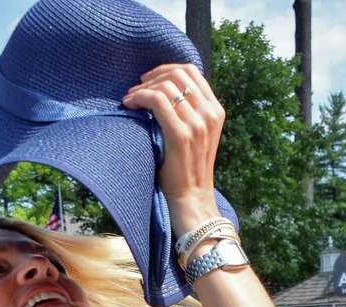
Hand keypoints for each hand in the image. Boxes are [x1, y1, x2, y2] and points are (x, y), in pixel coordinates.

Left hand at [122, 63, 224, 233]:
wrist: (192, 198)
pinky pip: (156, 100)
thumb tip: (165, 87)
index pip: (192, 71)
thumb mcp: (197, 134)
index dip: (166, 69)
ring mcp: (197, 124)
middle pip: (178, 73)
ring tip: (130, 99)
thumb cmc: (187, 167)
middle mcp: (210, 114)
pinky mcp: (180, 134)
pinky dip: (139, 98)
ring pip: (165, 85)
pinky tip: (129, 105)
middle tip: (136, 88)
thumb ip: (190, 110)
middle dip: (152, 76)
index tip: (149, 80)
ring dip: (142, 88)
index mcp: (216, 110)